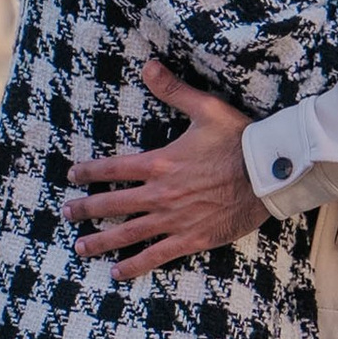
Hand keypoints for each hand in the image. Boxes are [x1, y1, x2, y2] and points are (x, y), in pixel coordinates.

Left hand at [65, 61, 267, 272]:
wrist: (271, 173)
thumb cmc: (240, 139)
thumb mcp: (206, 108)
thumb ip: (173, 90)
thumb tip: (148, 66)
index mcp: (160, 163)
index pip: (113, 168)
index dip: (89, 172)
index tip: (71, 176)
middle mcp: (161, 194)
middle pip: (112, 204)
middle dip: (86, 209)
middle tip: (66, 213)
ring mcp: (175, 220)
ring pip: (128, 234)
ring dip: (101, 241)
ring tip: (80, 247)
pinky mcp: (192, 238)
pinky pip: (156, 255)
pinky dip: (135, 265)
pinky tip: (117, 273)